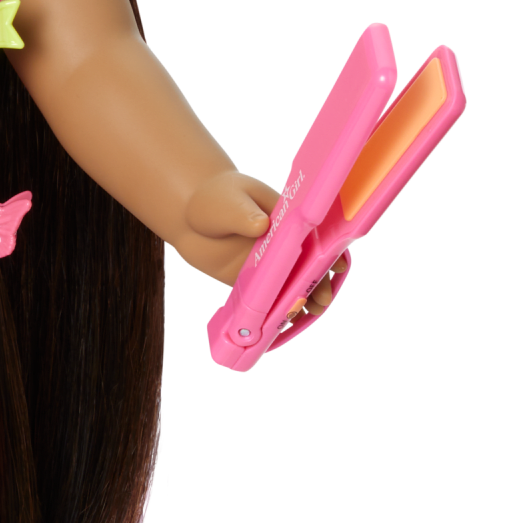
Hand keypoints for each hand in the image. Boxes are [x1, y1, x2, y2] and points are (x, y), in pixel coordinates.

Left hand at [176, 171, 344, 318]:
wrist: (186, 215)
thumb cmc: (214, 198)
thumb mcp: (230, 200)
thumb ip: (244, 214)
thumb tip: (260, 225)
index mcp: (288, 220)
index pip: (316, 236)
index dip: (330, 250)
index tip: (338, 264)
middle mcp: (284, 245)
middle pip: (308, 266)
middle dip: (319, 282)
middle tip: (322, 299)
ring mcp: (268, 265)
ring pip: (290, 285)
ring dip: (301, 299)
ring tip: (309, 314)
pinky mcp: (251, 282)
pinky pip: (267, 300)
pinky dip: (275, 312)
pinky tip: (281, 324)